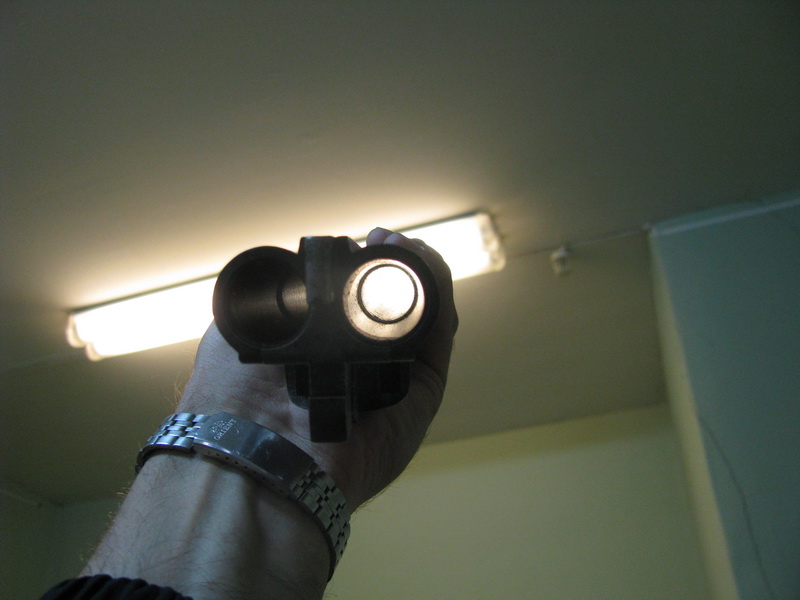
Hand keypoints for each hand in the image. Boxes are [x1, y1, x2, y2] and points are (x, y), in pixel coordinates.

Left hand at [178, 228, 457, 509]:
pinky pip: (439, 335)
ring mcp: (395, 380)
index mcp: (320, 354)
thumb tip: (301, 269)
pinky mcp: (424, 392)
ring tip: (403, 247)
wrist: (259, 453)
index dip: (360, 269)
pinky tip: (425, 265)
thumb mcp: (243, 329)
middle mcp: (359, 367)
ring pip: (422, 316)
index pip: (353, 303)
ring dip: (420, 273)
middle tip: (385, 241)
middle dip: (394, 267)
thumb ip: (272, 299)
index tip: (359, 243)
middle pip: (394, 306)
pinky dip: (439, 295)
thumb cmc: (236, 395)